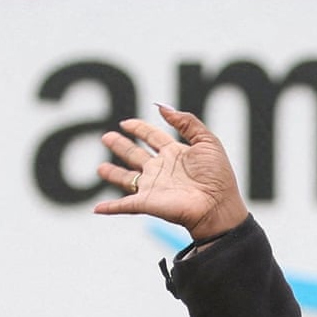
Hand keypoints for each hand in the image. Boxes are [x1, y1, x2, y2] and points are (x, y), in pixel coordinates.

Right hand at [93, 105, 249, 241]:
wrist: (219, 206)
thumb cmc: (218, 177)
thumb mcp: (207, 142)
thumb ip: (187, 122)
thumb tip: (163, 107)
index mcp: (175, 154)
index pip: (152, 137)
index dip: (139, 128)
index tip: (127, 123)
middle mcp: (161, 170)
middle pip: (135, 155)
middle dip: (121, 146)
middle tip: (106, 137)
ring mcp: (153, 187)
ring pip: (126, 179)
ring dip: (113, 174)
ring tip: (100, 168)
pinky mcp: (147, 202)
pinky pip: (124, 205)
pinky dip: (110, 207)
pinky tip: (97, 209)